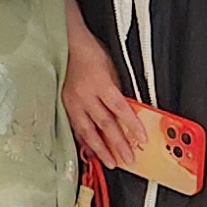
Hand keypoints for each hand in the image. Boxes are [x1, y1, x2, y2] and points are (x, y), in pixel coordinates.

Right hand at [60, 24, 152, 169]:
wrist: (66, 44)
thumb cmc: (89, 51)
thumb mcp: (110, 66)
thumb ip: (116, 89)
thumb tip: (126, 109)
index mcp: (100, 83)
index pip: (120, 109)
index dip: (132, 125)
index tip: (141, 139)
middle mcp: (85, 95)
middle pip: (105, 124)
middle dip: (118, 144)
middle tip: (128, 158)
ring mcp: (73, 101)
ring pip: (88, 130)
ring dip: (101, 148)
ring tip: (110, 162)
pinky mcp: (64, 104)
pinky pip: (76, 126)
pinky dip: (84, 140)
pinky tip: (90, 150)